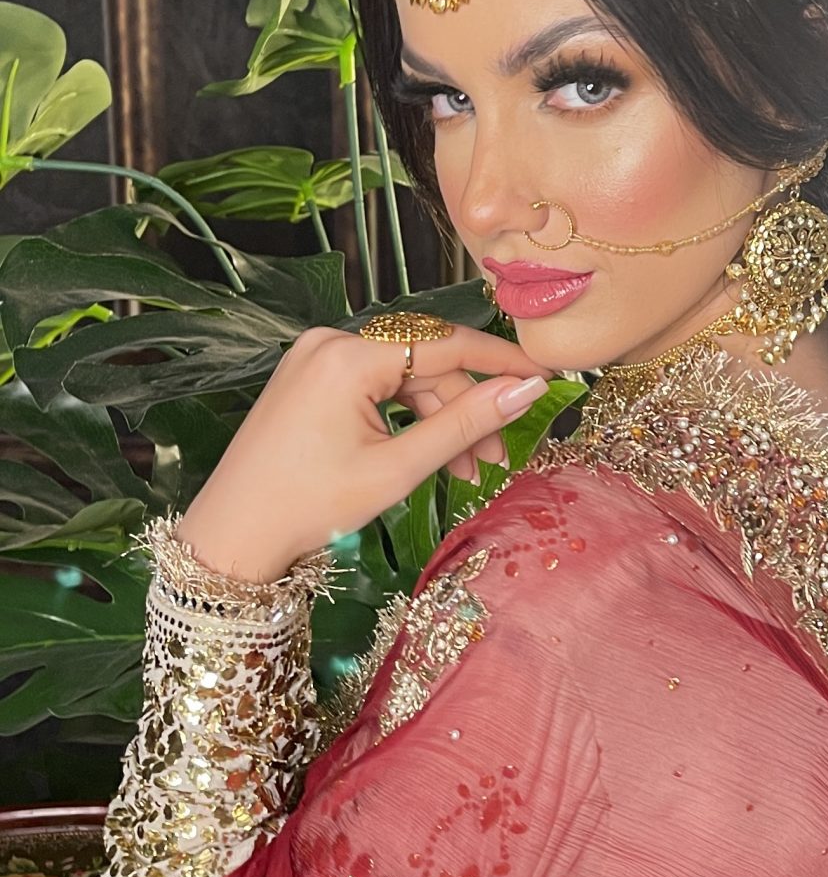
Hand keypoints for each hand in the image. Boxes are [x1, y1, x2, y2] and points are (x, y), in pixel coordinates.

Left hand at [176, 323, 549, 582]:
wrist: (232, 536)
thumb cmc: (308, 507)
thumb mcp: (397, 468)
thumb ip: (466, 424)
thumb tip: (528, 390)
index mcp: (348, 355)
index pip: (447, 343)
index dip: (502, 362)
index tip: (546, 376)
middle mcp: (329, 340)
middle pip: (425, 363)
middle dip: (465, 411)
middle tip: (494, 461)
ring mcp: (314, 356)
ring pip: (402, 376)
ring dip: (437, 419)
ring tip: (463, 473)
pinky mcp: (308, 376)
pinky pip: (374, 384)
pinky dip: (403, 416)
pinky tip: (424, 454)